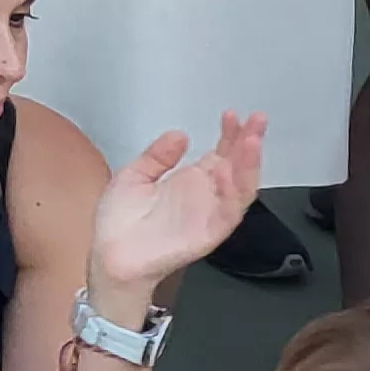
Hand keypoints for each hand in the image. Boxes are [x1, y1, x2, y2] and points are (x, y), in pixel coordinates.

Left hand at [90, 115, 264, 293]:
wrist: (111, 255)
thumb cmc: (120, 221)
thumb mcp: (134, 176)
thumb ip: (157, 156)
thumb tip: (180, 134)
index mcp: (190, 181)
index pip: (219, 153)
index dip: (228, 134)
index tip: (231, 115)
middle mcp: (205, 195)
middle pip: (237, 166)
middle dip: (249, 142)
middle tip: (258, 119)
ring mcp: (210, 213)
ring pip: (241, 187)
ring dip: (249, 164)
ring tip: (253, 140)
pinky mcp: (210, 232)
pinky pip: (230, 212)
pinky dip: (235, 193)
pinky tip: (234, 172)